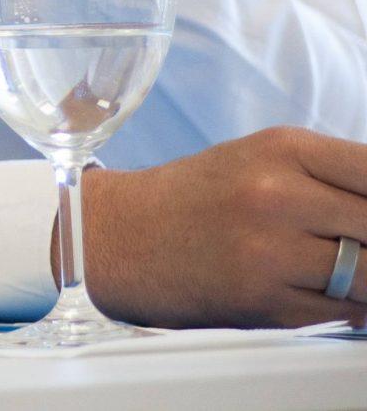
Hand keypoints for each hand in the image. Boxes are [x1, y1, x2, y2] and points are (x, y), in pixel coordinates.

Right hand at [78, 129, 366, 328]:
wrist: (117, 238)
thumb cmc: (194, 198)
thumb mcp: (262, 161)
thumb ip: (331, 178)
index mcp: (283, 148)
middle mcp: (278, 194)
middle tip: (351, 241)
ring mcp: (272, 250)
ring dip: (364, 279)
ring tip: (341, 270)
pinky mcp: (266, 301)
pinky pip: (345, 311)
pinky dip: (346, 307)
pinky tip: (316, 291)